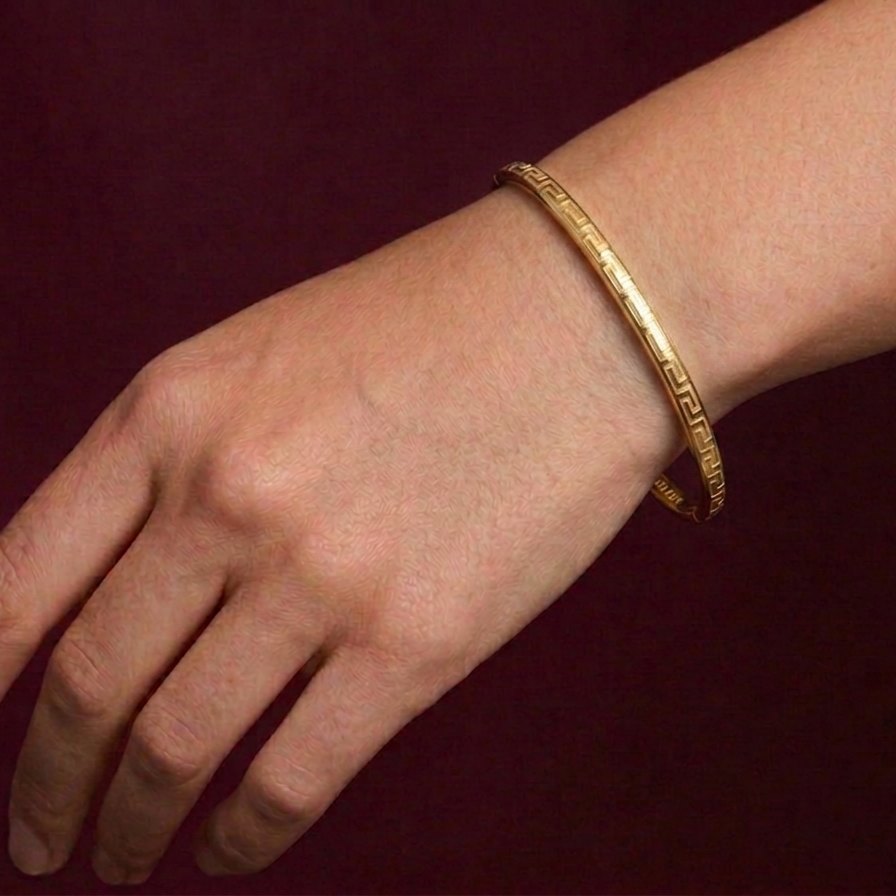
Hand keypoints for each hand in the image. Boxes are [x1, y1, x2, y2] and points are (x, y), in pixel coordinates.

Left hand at [1, 186, 680, 884]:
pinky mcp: (418, 643)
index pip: (15, 579)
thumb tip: (126, 588)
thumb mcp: (262, 359)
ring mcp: (320, 576)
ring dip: (137, 819)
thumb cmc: (428, 322)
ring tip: (126, 852)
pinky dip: (247, 832)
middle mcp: (226, 498)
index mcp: (168, 412)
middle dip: (48, 782)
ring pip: (180, 746)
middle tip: (39, 837)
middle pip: (91, 683)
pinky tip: (231, 847)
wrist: (581, 313)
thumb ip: (179, 464)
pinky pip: (294, 775)